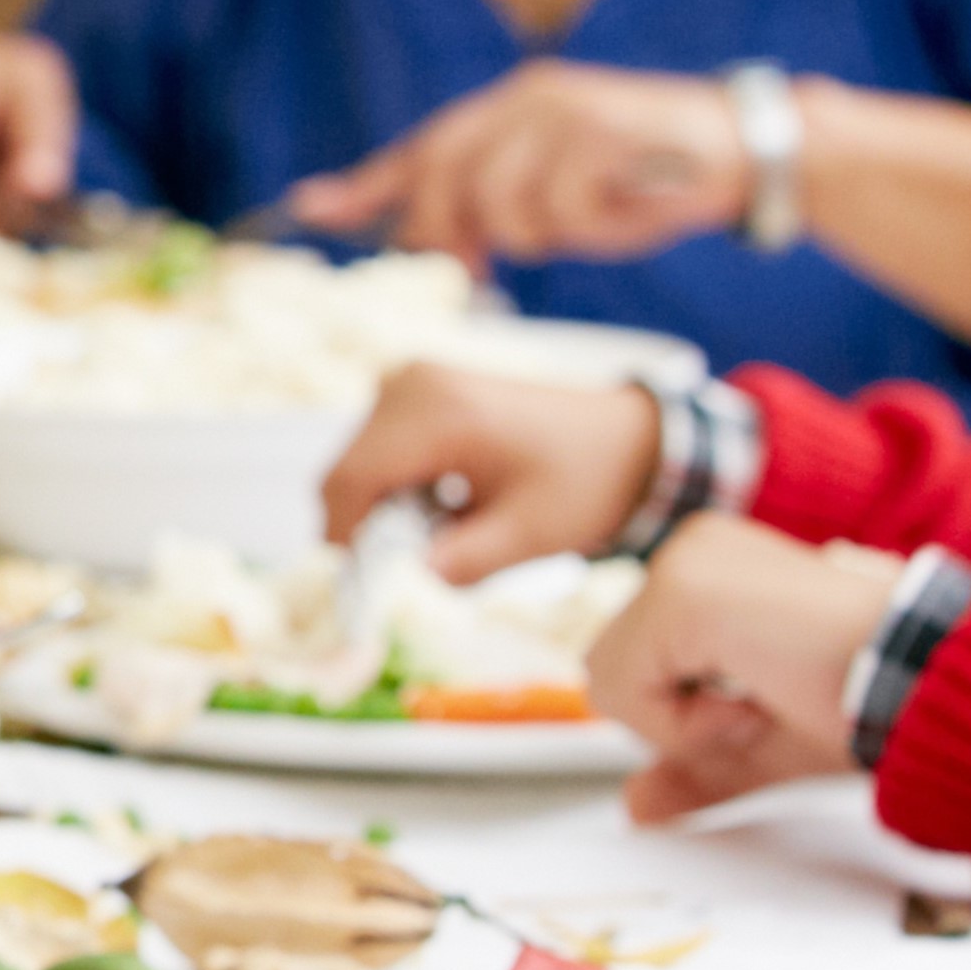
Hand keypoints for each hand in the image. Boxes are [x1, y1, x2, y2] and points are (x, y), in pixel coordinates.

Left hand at [283, 60, 748, 261]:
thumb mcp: (561, 186)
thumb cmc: (645, 178)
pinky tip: (624, 208)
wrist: (742, 149)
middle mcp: (526, 101)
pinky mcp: (599, 136)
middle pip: (444, 181)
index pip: (422, 149)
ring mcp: (562, 114)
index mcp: (510, 107)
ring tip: (590, 220)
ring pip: (500, 205)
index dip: (364, 185)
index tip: (306, 208)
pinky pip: (558, 211)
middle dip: (448, 236)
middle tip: (476, 272)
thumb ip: (497, 203)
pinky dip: (587, 228)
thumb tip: (435, 245)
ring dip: (537, 235)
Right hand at [320, 361, 661, 580]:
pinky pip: (377, 451)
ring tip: (449, 527)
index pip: (349, 481)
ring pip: (356, 466)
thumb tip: (408, 580)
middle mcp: (410, 385)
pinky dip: (398, 488)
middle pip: (346, 474)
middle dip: (371, 528)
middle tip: (429, 558)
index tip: (376, 587)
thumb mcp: (530, 535)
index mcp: (436, 412)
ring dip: (385, 510)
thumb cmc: (584, 481)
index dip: (348, 540)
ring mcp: (411, 382)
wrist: (624, 438)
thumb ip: (463, 562)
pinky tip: (447, 503)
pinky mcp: (417, 392)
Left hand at [582, 516, 898, 823]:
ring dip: (687, 722)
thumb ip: (694, 768)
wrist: (937, 679)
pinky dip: (686, 722)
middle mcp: (690, 549)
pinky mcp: (683, 591)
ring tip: (768, 694)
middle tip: (769, 701)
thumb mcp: (765, 744)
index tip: (769, 700)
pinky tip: (760, 691)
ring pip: (607, 683)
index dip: (693, 719)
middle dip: (682, 721)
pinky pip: (624, 690)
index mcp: (708, 570)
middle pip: (610, 675)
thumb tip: (630, 807)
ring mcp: (683, 562)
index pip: (635, 672)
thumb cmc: (872, 701)